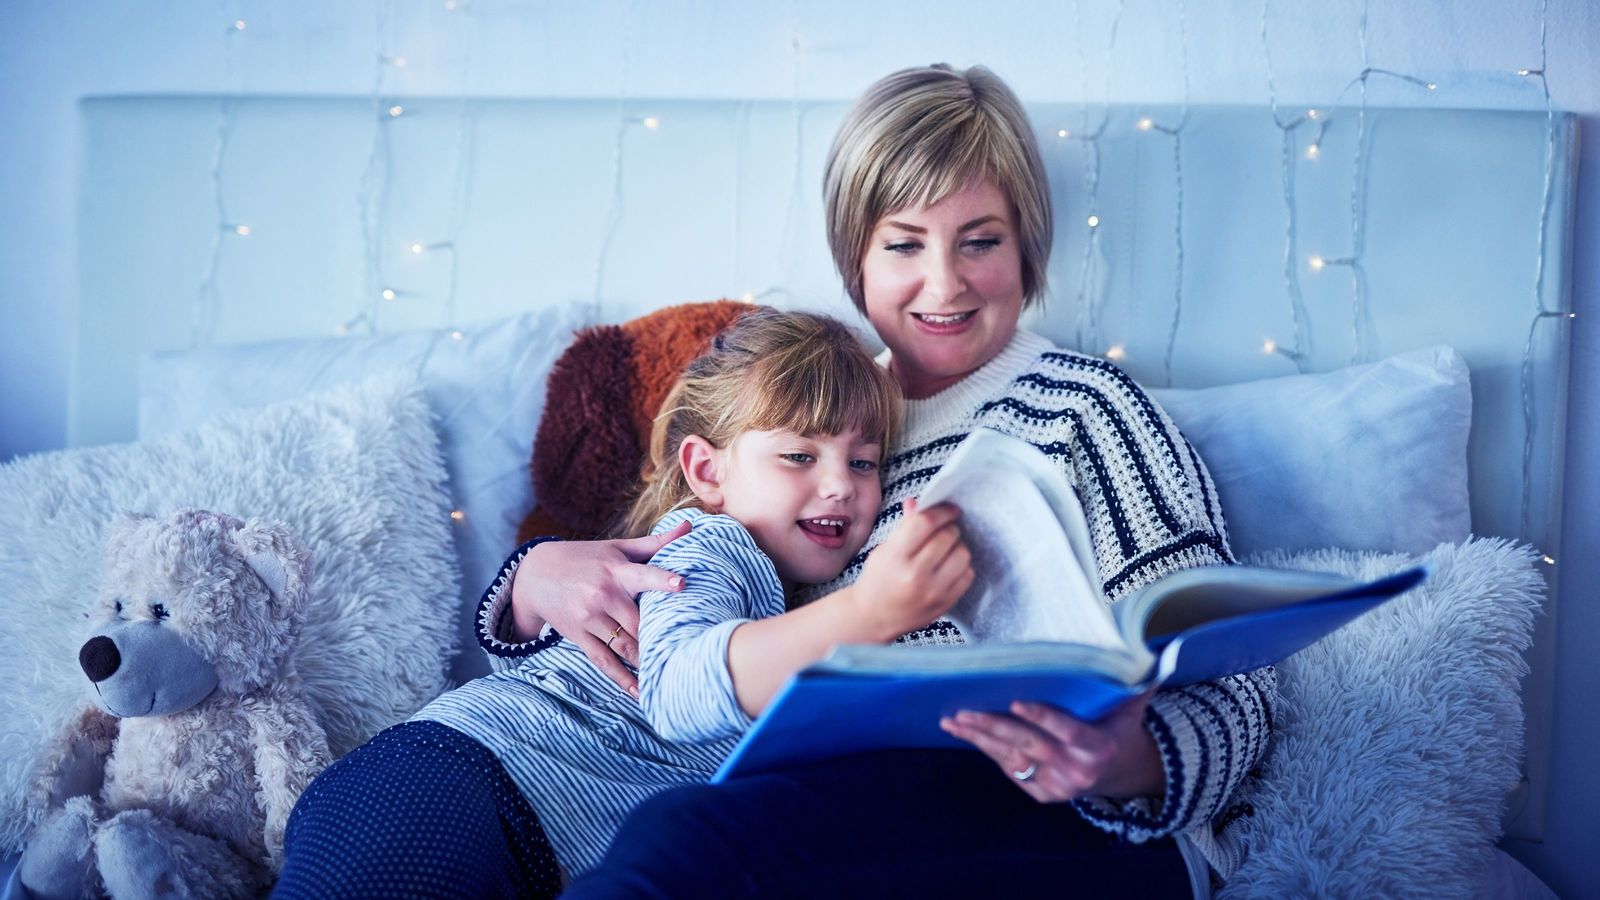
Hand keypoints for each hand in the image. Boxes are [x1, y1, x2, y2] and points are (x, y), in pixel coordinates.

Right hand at [509, 519, 691, 694]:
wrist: (536, 574)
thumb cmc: (586, 558)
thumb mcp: (617, 548)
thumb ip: (655, 543)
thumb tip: (691, 525)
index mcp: (616, 571)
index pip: (643, 574)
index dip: (662, 580)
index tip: (681, 584)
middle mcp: (603, 595)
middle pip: (639, 621)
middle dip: (661, 636)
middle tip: (690, 650)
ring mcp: (589, 618)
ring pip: (625, 645)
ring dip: (647, 661)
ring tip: (672, 675)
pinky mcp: (579, 636)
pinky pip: (604, 661)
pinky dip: (622, 679)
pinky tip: (640, 692)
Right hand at [850, 499, 973, 640]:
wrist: (874, 617)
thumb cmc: (877, 580)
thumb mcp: (885, 549)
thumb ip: (905, 526)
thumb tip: (918, 502)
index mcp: (895, 557)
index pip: (925, 523)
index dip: (941, 511)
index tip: (949, 509)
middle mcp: (915, 575)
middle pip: (947, 536)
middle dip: (949, 528)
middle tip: (943, 531)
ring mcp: (933, 591)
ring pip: (962, 554)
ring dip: (957, 546)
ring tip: (946, 550)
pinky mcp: (945, 603)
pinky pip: (968, 575)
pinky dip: (962, 566)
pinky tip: (949, 567)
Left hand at [938, 694, 1164, 802]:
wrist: (1118, 771)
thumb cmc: (1118, 726)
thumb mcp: (1132, 706)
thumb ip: (1139, 681)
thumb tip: (1155, 651)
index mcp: (1099, 746)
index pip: (1067, 731)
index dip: (1042, 717)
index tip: (1016, 702)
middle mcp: (1077, 770)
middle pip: (1030, 746)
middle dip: (994, 728)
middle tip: (963, 711)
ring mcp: (1058, 786)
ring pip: (1013, 758)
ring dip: (980, 740)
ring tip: (953, 720)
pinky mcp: (1042, 794)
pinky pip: (1011, 769)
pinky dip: (988, 751)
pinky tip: (966, 733)